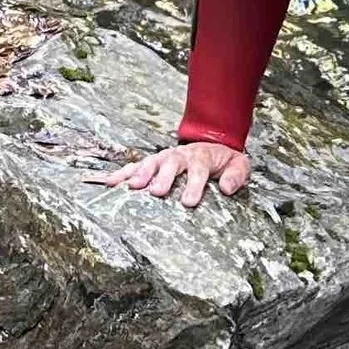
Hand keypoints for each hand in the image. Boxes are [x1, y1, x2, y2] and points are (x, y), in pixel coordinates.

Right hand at [90, 141, 249, 210]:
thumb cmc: (224, 161)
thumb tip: (227, 188)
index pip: (198, 169)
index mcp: (202, 156)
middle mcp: (180, 155)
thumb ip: (236, 175)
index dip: (193, 185)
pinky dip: (122, 174)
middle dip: (162, 177)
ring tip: (130, 187)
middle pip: (170, 164)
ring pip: (150, 163)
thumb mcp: (239, 165)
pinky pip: (135, 167)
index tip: (189, 202)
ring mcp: (164, 158)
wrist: (212, 146)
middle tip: (156, 192)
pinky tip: (110, 183)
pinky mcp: (152, 164)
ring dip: (140, 174)